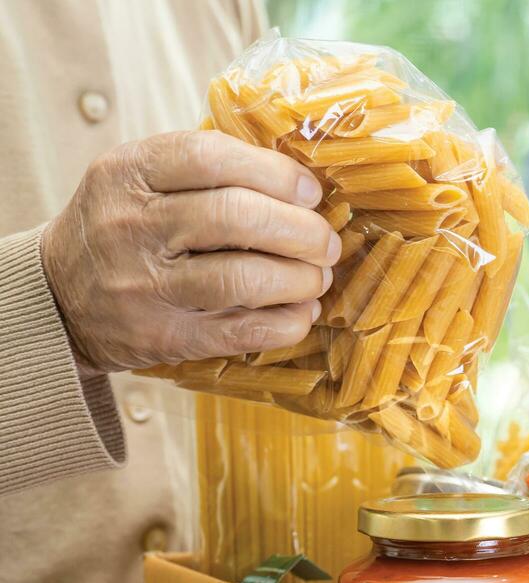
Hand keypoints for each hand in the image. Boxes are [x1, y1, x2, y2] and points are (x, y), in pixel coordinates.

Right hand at [40, 130, 340, 376]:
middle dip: (301, 230)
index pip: (211, 157)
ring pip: (244, 278)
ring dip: (301, 279)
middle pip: (237, 217)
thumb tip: (300, 183)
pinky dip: (287, 322)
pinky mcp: (165, 336)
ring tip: (318, 277)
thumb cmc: (124, 227)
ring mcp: (145, 286)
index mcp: (127, 173)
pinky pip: (243, 331)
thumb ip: (206, 171)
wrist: (59, 297)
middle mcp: (131, 226)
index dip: (275, 173)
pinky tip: (302, 312)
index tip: (309, 191)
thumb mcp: (139, 179)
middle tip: (326, 241)